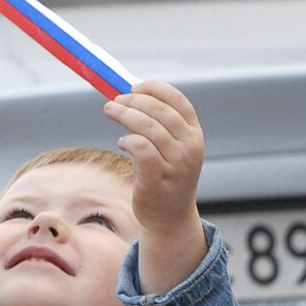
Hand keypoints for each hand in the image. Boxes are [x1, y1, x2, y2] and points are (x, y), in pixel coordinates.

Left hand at [104, 80, 206, 294]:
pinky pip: (141, 148)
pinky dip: (128, 139)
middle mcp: (189, 147)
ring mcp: (176, 163)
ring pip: (147, 127)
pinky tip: (122, 142)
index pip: (178, 101)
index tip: (135, 86)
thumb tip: (129, 97)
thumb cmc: (165, 179)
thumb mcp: (170, 149)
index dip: (155, 89)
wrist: (170, 219)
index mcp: (194, 134)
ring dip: (125, 115)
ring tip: (111, 111)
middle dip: (133, 101)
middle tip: (114, 101)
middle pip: (159, 111)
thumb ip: (158, 126)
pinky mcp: (158, 178)